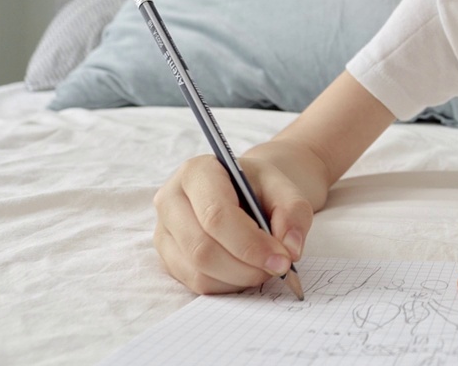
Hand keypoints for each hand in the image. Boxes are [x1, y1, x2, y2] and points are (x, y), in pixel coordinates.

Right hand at [153, 153, 313, 293]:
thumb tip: (290, 250)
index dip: (250, 244)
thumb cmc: (260, 188)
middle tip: (279, 268)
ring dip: (240, 278)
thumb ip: (293, 213)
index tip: (282, 260)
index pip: (216, 215)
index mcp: (197, 172)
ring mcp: (164, 232)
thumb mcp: (284, 188)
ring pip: (199, 271)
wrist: (245, 191)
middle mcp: (171, 200)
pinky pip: (197, 284)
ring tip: (264, 267)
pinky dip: (228, 285)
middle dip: (247, 266)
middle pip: (202, 248)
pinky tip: (246, 270)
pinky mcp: (168, 258)